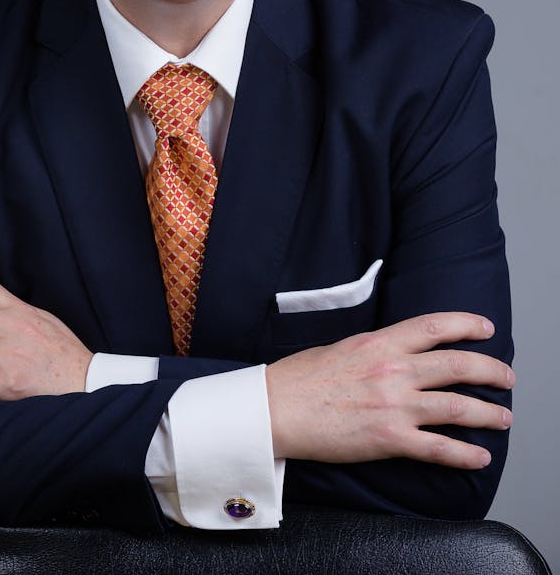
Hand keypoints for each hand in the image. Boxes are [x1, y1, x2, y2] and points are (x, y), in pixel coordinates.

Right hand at [266, 312, 513, 468]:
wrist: (275, 409)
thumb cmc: (299, 379)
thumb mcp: (342, 348)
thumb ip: (374, 350)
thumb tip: (394, 354)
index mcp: (379, 343)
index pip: (434, 326)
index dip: (466, 325)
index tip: (485, 328)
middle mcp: (393, 370)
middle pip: (457, 365)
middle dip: (491, 370)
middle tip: (507, 377)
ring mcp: (393, 405)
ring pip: (458, 406)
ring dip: (488, 413)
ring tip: (504, 418)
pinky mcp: (388, 439)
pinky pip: (438, 448)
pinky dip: (465, 454)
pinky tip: (480, 457)